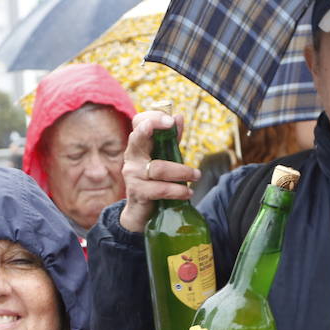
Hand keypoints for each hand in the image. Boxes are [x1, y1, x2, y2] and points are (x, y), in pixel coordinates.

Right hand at [118, 109, 201, 232]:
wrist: (140, 213)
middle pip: (138, 137)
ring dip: (182, 171)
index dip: (152, 117)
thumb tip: (178, 116)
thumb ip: (171, 140)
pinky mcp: (138, 193)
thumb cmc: (153, 181)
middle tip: (172, 125)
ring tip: (196, 176)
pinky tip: (188, 192)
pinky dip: (178, 191)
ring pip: (159, 168)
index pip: (138, 123)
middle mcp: (132, 157)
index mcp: (138, 146)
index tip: (170, 119)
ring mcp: (133, 175)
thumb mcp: (163, 158)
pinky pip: (160, 189)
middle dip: (155, 127)